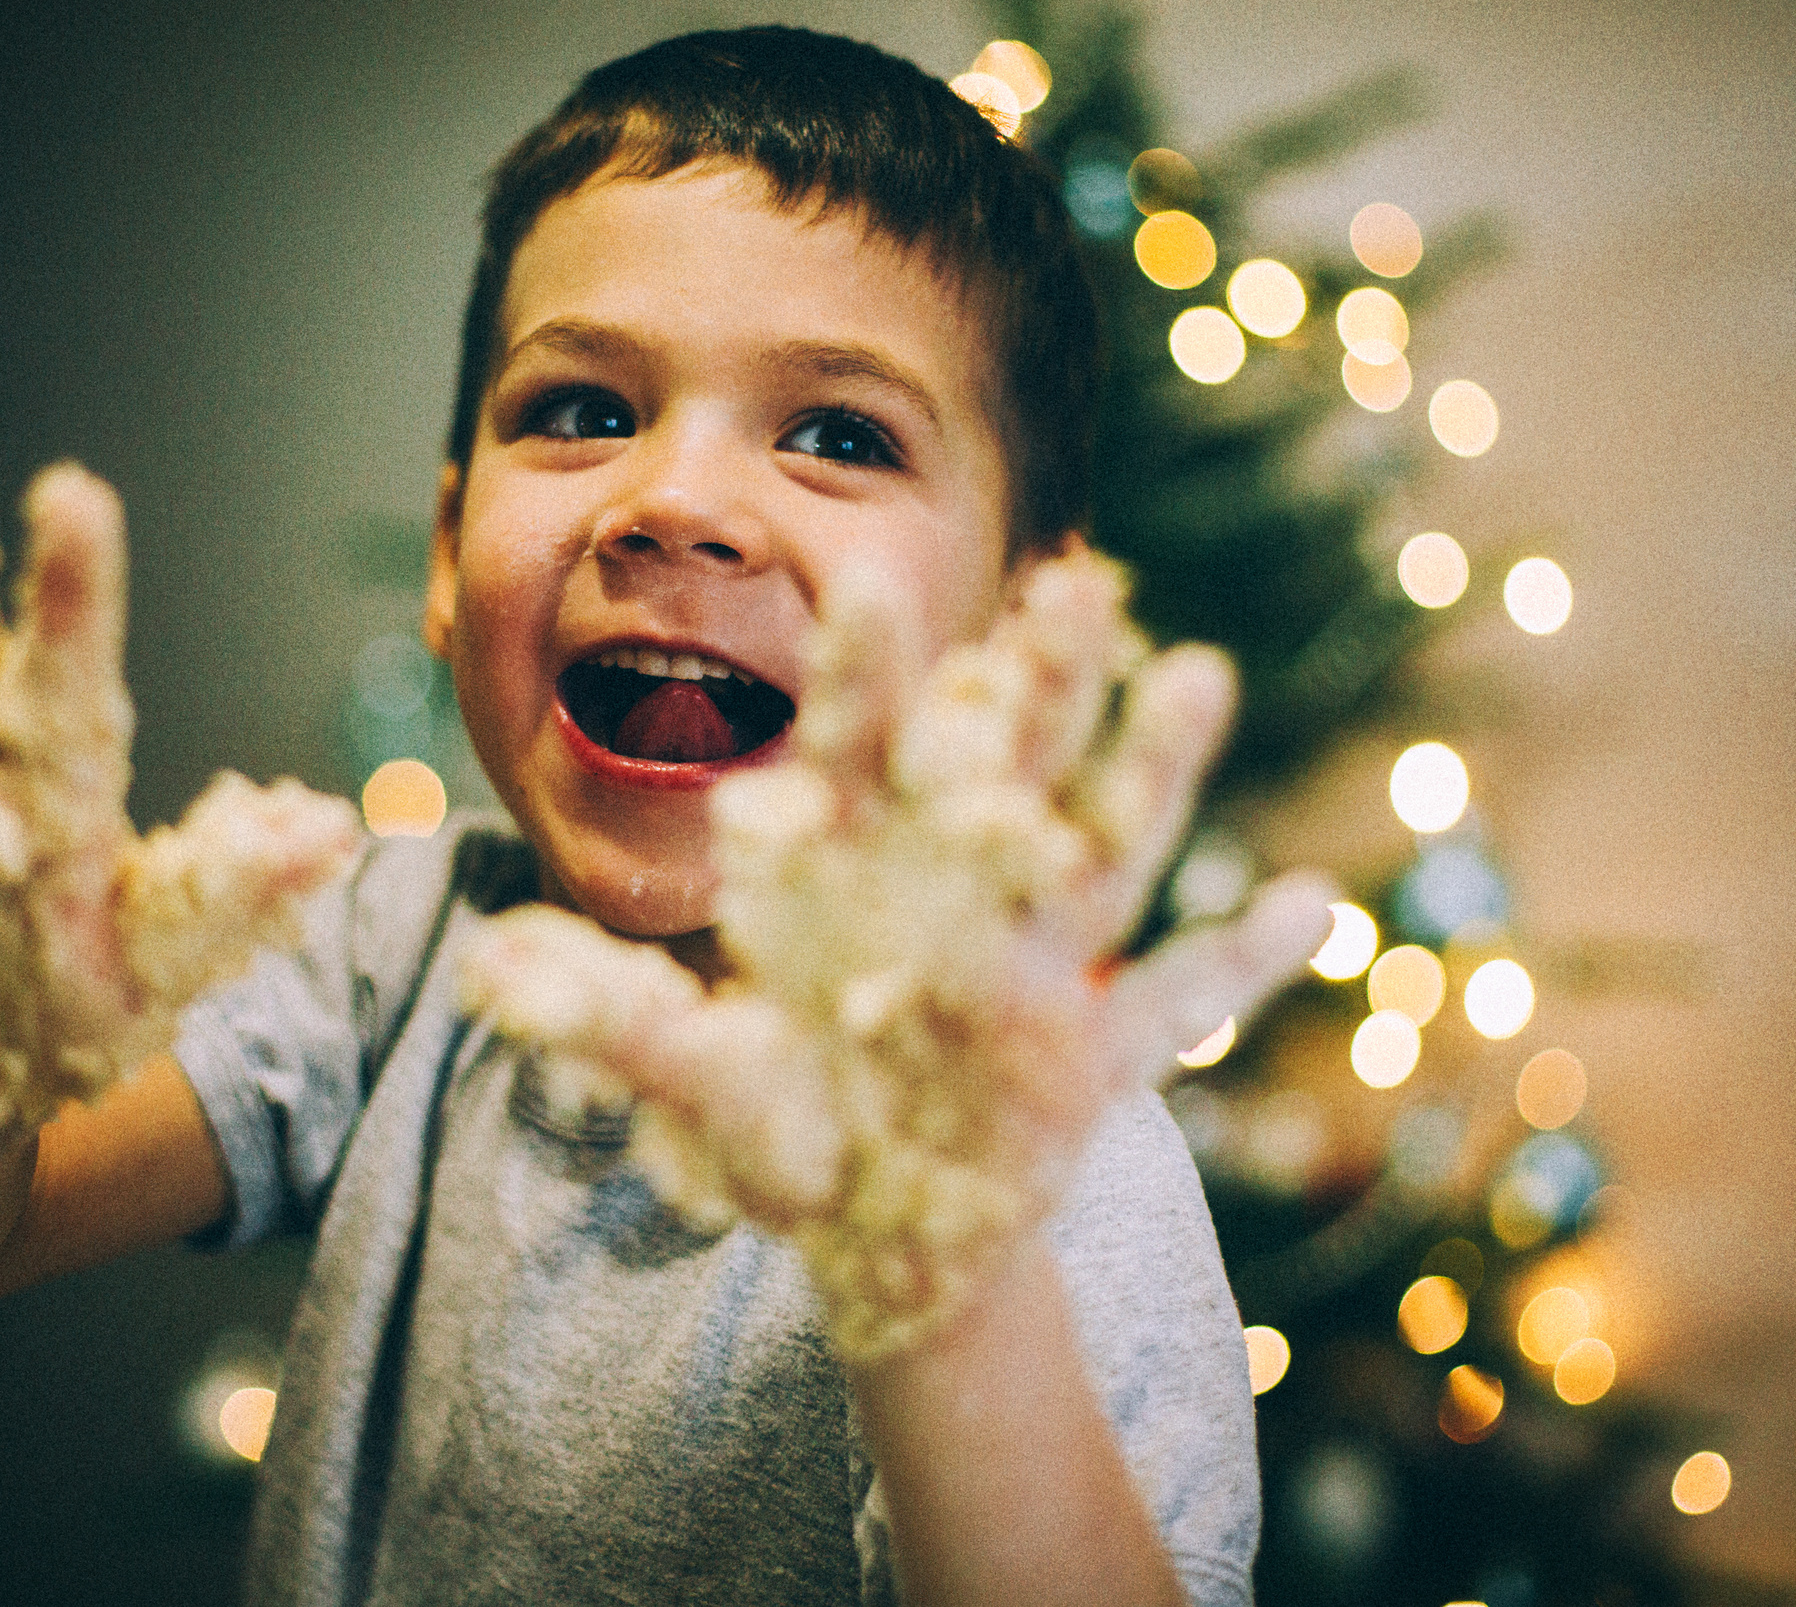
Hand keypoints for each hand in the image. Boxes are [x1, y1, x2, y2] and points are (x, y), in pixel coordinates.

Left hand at [460, 547, 1330, 1359]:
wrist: (878, 1220)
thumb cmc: (786, 1135)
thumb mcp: (700, 1083)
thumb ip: (609, 1021)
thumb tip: (486, 975)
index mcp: (854, 879)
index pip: (849, 754)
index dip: (855, 676)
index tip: (852, 575)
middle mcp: (953, 897)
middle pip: (998, 768)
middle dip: (1033, 680)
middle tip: (1076, 576)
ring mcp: (1036, 967)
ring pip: (1099, 850)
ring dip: (1148, 770)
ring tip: (1197, 677)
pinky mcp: (1091, 1053)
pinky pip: (1175, 1003)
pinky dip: (1241, 966)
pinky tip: (1308, 912)